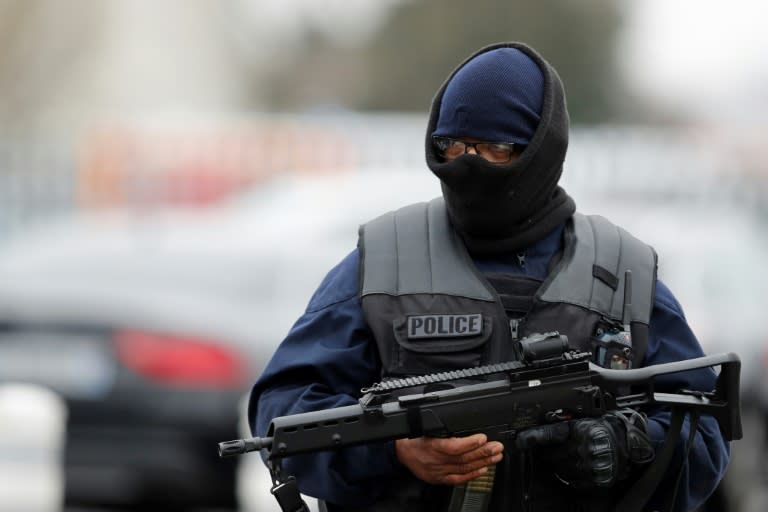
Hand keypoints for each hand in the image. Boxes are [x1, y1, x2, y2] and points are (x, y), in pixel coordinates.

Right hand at [395, 433, 503, 485]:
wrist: (400, 452)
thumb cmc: (412, 437)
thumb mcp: (424, 427)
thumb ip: (441, 427)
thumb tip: (462, 422)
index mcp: (431, 445)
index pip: (453, 446)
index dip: (469, 443)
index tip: (483, 437)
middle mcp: (435, 460)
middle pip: (462, 457)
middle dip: (482, 452)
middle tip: (497, 447)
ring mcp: (438, 471)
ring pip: (463, 468)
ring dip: (482, 462)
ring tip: (495, 456)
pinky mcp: (439, 479)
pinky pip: (458, 479)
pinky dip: (471, 474)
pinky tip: (483, 469)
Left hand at [515, 410, 654, 488]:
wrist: (627, 445)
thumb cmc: (604, 429)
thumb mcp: (583, 419)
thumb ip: (562, 422)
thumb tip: (541, 424)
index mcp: (580, 430)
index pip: (550, 434)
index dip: (533, 437)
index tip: (520, 440)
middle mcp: (583, 449)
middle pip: (551, 455)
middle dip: (546, 451)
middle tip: (548, 447)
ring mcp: (588, 467)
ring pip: (559, 468)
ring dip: (556, 463)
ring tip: (565, 455)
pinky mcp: (593, 481)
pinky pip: (570, 480)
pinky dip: (568, 473)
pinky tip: (573, 466)